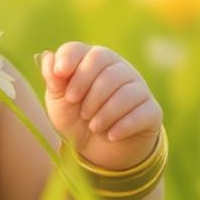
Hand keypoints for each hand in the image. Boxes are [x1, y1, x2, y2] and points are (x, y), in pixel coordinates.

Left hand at [38, 42, 162, 169]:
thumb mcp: (59, 101)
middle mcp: (118, 68)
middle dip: (89, 95)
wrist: (99, 149)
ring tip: (94, 126)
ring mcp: (138, 88)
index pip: (81, 50)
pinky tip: (111, 135)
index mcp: (93, 62)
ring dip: (104, 113)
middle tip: (82, 113)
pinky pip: (141, 112)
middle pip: (105, 70)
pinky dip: (122, 126)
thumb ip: (53, 80)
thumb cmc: (76, 118)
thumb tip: (48, 57)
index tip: (61, 75)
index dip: (69, 61)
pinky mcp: (151, 110)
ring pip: (124, 92)